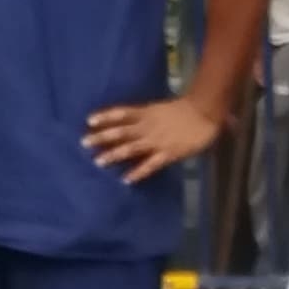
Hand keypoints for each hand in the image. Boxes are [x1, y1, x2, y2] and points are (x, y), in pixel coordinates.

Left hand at [86, 97, 221, 182]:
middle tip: (84, 142)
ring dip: (113, 154)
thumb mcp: (161, 109)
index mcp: (147, 113)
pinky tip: (126, 180)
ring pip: (130, 147)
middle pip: (120, 131)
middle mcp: (147, 126)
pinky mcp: (167, 153)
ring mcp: (156, 140)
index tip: (88, 120)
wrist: (204, 112)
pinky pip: (150, 164)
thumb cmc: (185, 110)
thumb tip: (134, 121)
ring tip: (98, 162)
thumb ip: (148, 116)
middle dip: (101, 137)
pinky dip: (138, 172)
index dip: (105, 116)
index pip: (121, 113)